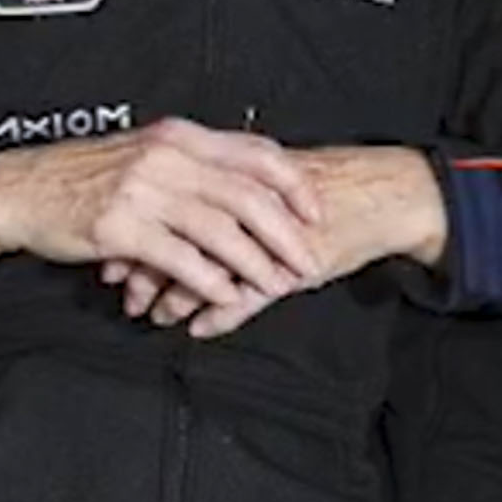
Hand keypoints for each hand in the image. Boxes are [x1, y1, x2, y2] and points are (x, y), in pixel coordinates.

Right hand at [0, 120, 325, 325]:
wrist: (23, 189)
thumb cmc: (87, 176)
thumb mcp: (146, 155)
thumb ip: (194, 165)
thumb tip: (246, 186)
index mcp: (179, 136)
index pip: (254, 153)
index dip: (292, 184)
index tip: (314, 211)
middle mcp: (166, 157)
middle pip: (246, 195)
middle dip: (285, 233)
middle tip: (306, 259)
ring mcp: (143, 191)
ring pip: (218, 229)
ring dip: (253, 263)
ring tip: (274, 285)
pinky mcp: (120, 227)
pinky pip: (179, 257)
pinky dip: (208, 279)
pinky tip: (224, 295)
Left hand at [107, 149, 436, 332]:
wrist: (386, 193)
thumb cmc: (329, 186)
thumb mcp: (273, 179)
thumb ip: (229, 187)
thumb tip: (183, 196)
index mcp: (238, 173)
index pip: (174, 201)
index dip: (141, 226)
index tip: (115, 248)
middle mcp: (247, 201)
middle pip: (181, 235)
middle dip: (147, 266)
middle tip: (124, 289)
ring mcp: (267, 235)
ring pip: (208, 268)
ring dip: (177, 295)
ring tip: (155, 314)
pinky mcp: (292, 264)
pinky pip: (249, 295)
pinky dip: (223, 313)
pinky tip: (201, 328)